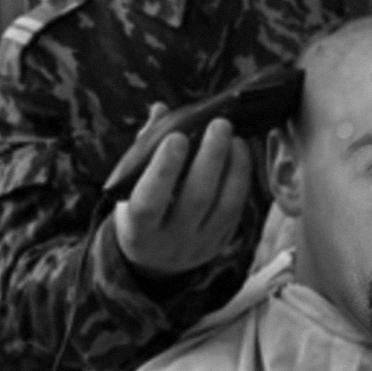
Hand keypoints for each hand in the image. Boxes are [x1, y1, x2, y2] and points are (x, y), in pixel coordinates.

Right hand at [114, 114, 251, 275]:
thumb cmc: (140, 209)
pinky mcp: (221, 242)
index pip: (150, 201)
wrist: (154, 261)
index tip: (177, 137)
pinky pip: (237, 209)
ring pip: (224, 205)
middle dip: (210, 158)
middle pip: (196, 199)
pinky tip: (240, 152)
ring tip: (234, 136)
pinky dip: (241, 178)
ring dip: (233, 166)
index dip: (164, 170)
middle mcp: (170, 241)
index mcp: (138, 229)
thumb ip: (144, 149)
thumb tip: (160, 109)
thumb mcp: (130, 188)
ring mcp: (199, 245)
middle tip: (219, 124)